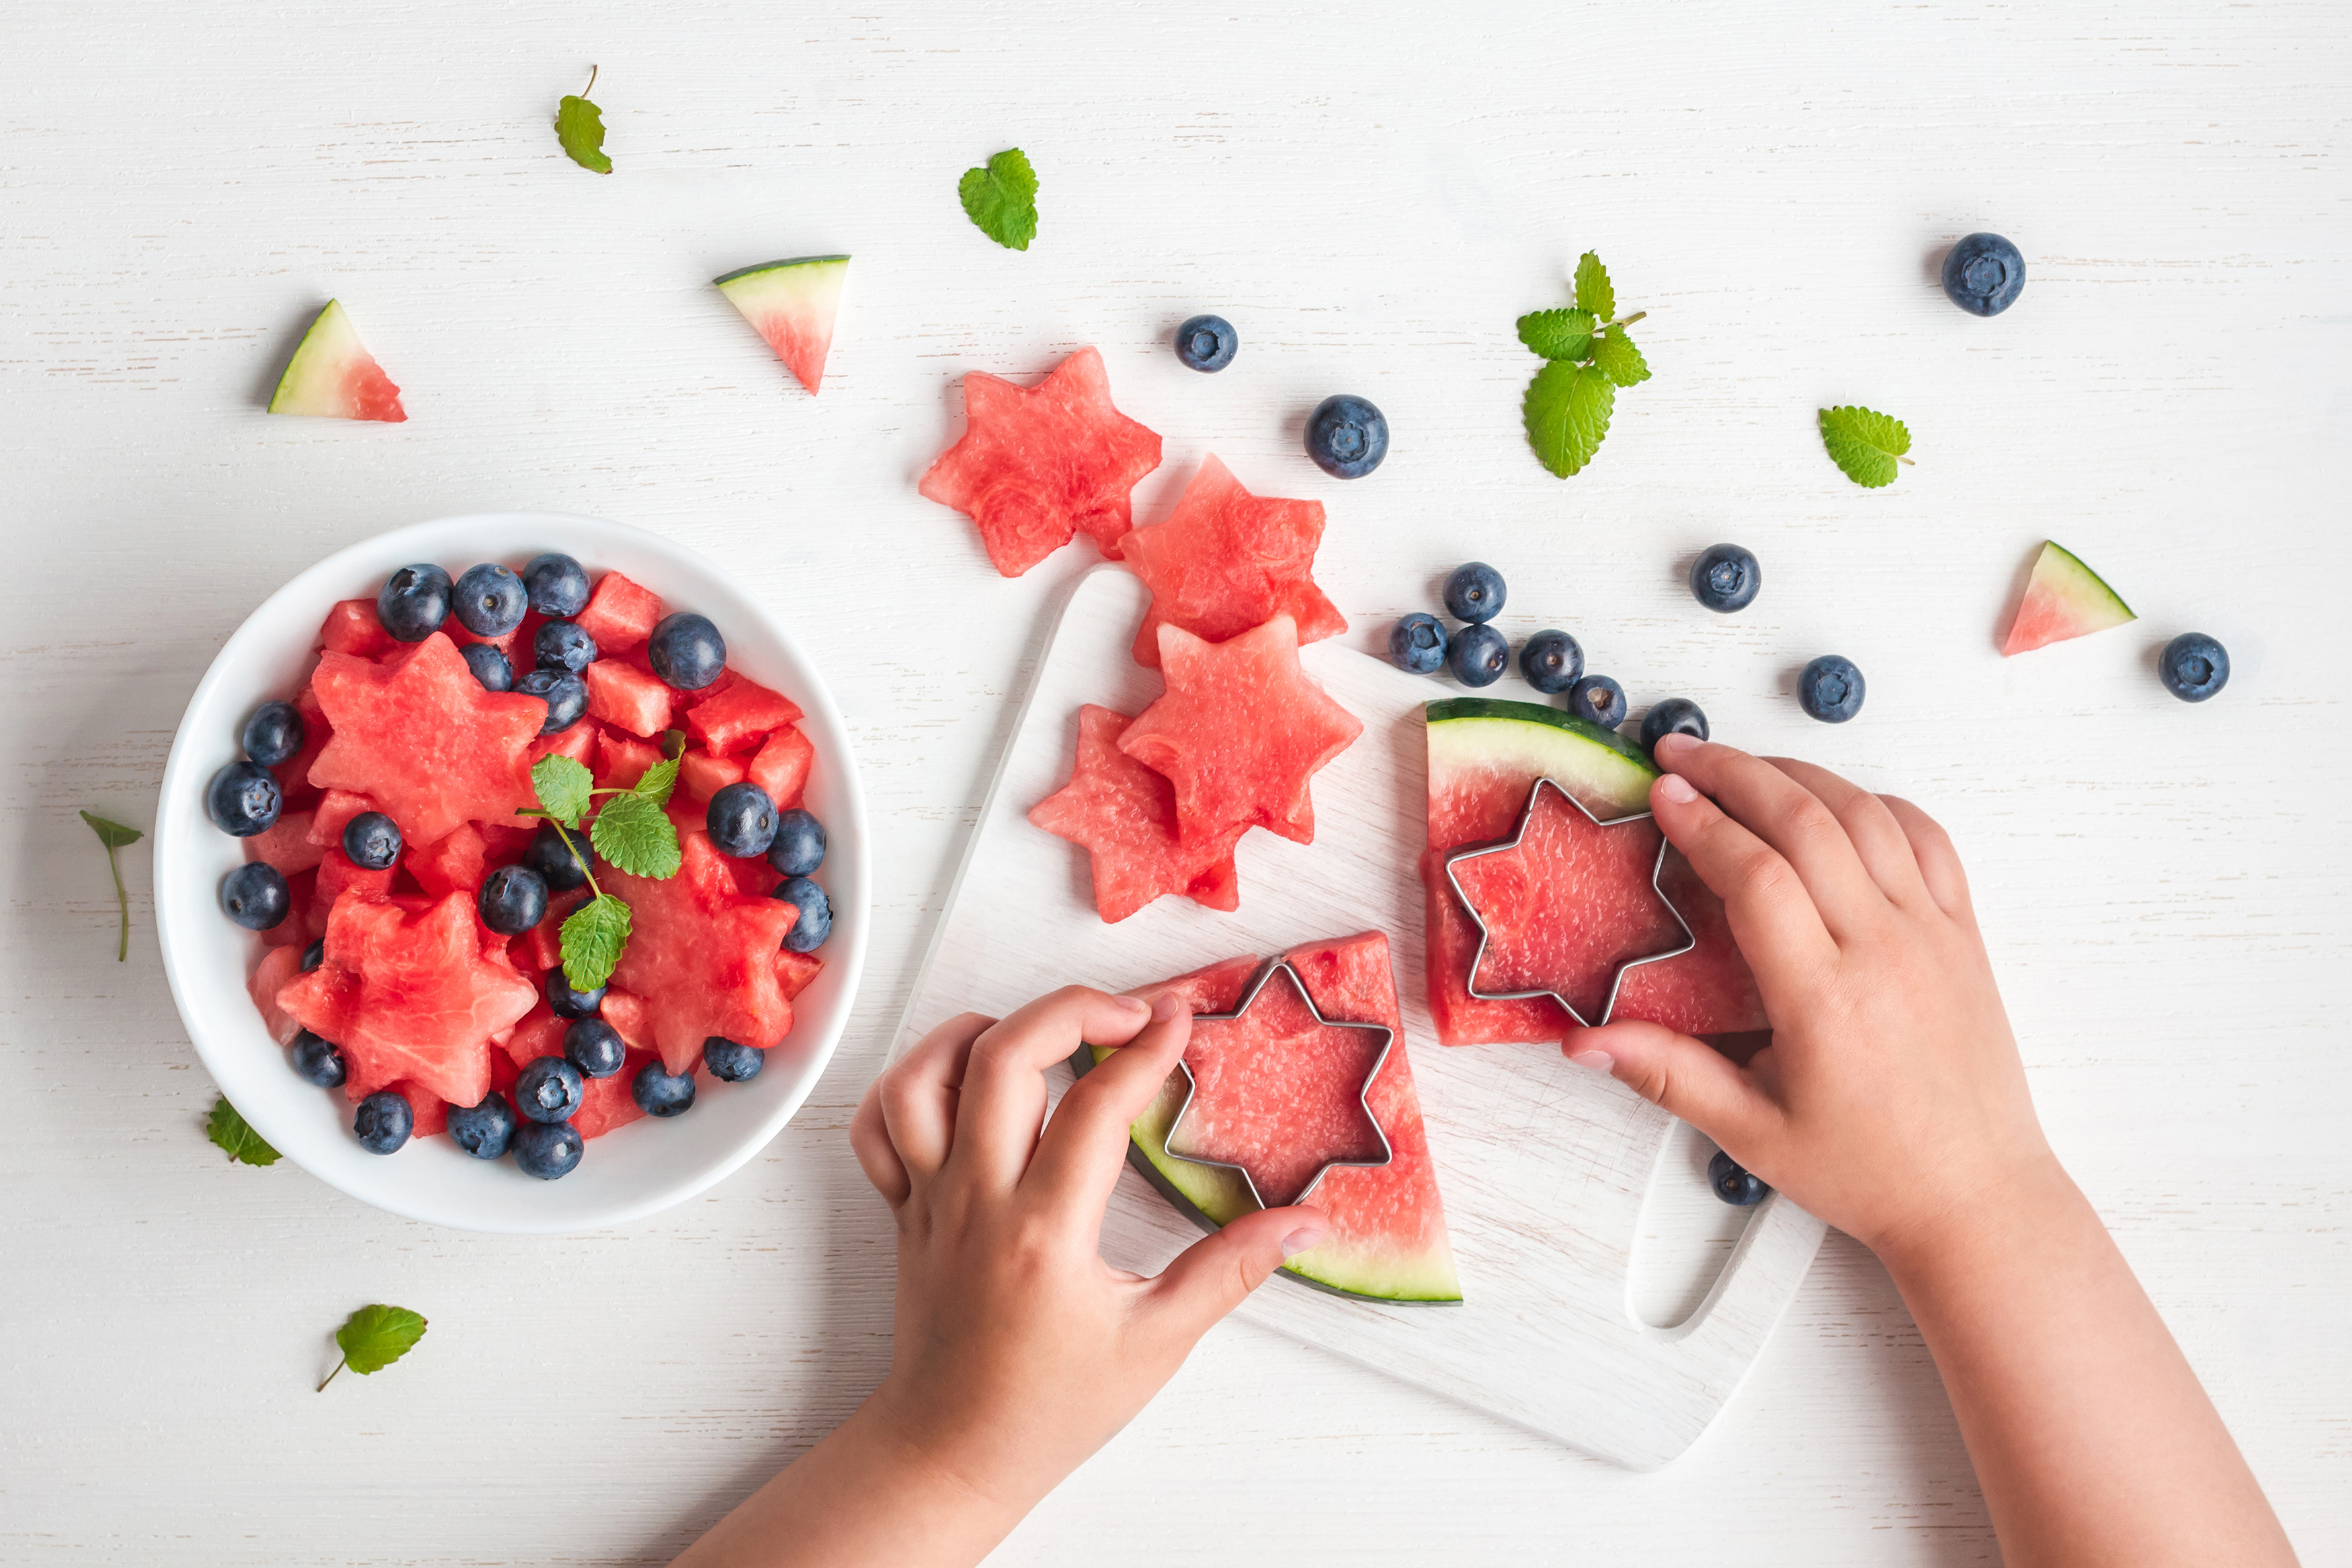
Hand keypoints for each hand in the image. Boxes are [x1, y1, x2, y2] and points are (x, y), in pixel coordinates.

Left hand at [849, 987, 1325, 1536]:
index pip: (1094, 1107)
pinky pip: (879, 1123)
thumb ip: (1231, 1271)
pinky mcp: (904, 1210)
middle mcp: (977, 1203)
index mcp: (1045, 1235)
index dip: (1145, 1050)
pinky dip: (913, 1079)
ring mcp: (930, 1201)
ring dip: (979, 1031)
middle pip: (1001, 1059)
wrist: (952, 1452)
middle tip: (1126, 1012)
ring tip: (1040, 1032)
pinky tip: (963, 1075)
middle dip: (1069, 1009)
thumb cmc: (1048, 1408)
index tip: (1181, 1021)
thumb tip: (1302, 1225)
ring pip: (923, 1078)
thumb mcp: (1157, 1344)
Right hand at [1566, 732, 2053, 1254]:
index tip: (1662, 792)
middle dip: (1737, 773)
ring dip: (1800, 775)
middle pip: (1807, 822)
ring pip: (1867, 816)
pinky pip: (1927, 839)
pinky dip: (1876, 803)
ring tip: (1744, 765)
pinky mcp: (1964, 936)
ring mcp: (1933, 935)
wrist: (1977, 1198)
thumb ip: (1667, 1075)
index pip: (1756, 874)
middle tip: (1682, 753)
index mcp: (1824, 998)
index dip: (1703, 822)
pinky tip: (1835, 800)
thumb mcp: (1752, 1134)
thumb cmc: (1868, 1171)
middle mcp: (1884, 951)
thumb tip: (1582, 1044)